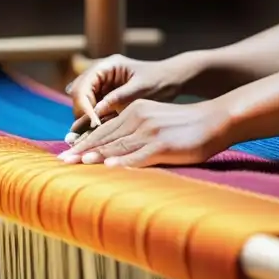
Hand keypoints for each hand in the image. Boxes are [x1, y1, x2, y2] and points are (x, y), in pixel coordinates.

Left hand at [57, 98, 233, 168]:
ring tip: (76, 164)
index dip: (84, 142)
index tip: (67, 154)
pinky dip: (122, 163)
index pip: (105, 128)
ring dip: (95, 156)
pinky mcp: (164, 145)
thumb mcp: (158, 120)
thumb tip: (116, 151)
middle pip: (106, 137)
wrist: (217, 119)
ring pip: (117, 147)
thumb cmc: (189, 125)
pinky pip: (139, 156)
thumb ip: (138, 130)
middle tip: (61, 163)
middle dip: (82, 151)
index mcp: (137, 110)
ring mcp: (151, 131)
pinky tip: (109, 169)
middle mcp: (140, 117)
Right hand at [64, 54, 189, 143]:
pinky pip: (91, 109)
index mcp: (107, 65)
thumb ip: (118, 98)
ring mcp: (100, 84)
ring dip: (83, 119)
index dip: (84, 105)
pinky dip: (90, 121)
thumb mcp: (140, 89)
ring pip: (82, 103)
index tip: (93, 123)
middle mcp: (99, 73)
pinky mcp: (104, 96)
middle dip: (80, 113)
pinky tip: (92, 135)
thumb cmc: (159, 80)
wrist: (171, 80)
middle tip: (85, 134)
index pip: (83, 86)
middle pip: (78, 94)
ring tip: (85, 138)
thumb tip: (95, 111)